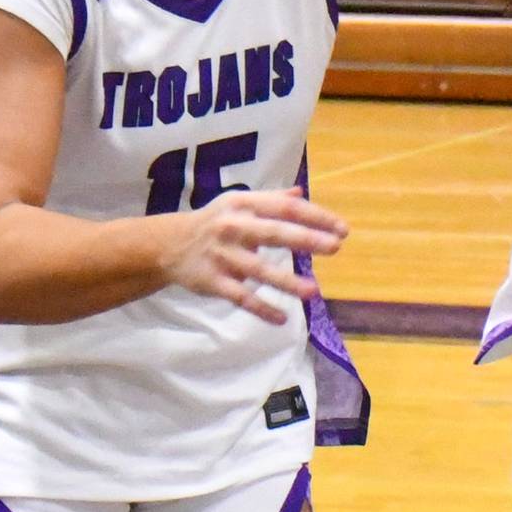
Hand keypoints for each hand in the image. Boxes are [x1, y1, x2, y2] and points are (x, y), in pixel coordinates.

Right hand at [161, 187, 347, 323]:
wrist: (169, 244)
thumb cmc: (215, 221)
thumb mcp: (239, 203)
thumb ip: (271, 199)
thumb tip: (301, 193)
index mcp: (244, 204)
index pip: (285, 207)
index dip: (315, 216)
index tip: (342, 228)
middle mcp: (233, 227)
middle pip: (274, 233)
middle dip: (306, 239)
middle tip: (335, 247)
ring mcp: (223, 256)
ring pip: (258, 270)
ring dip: (286, 282)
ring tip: (314, 291)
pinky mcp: (212, 282)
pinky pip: (240, 298)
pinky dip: (261, 309)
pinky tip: (282, 318)